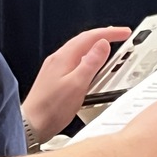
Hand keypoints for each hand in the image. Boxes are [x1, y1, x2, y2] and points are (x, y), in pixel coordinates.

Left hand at [21, 26, 130, 142]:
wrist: (32, 124)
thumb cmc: (51, 109)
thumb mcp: (77, 85)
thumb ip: (91, 63)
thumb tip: (103, 44)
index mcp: (63, 58)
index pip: (89, 37)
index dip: (109, 33)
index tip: (124, 32)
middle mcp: (57, 59)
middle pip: (83, 40)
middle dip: (103, 35)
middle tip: (119, 36)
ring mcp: (55, 68)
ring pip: (78, 50)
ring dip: (95, 46)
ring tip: (108, 47)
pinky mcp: (54, 78)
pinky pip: (74, 60)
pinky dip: (87, 58)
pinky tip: (90, 67)